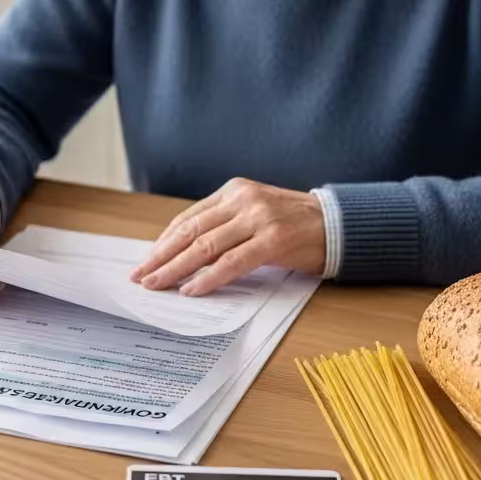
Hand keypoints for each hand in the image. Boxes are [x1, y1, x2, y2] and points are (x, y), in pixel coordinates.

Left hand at [129, 178, 325, 296]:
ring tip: (157, 285)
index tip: (146, 261)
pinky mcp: (273, 239)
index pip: (188, 218)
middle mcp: (242, 199)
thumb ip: (225, 227)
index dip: (163, 242)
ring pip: (205, 246)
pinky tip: (192, 289)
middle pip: (190, 231)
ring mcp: (258, 217)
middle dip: (161, 256)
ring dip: (176, 269)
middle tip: (140, 276)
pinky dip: (208, 277)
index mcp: (233, 190)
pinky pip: (232, 262)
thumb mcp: (255, 215)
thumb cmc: (295, 225)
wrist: (339, 224)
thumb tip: (185, 255)